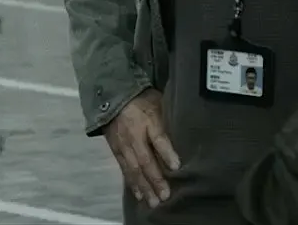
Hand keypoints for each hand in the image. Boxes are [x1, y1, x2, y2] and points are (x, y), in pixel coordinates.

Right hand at [101, 89, 179, 206]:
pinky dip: (132, 183)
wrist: (113, 96)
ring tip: (153, 201)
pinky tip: (139, 195)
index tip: (176, 166)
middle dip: (155, 179)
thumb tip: (184, 137)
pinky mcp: (115, 150)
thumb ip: (168, 121)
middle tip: (166, 196)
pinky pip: (124, 169)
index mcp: (147, 119)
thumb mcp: (158, 103)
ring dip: (144, 186)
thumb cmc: (143, 100)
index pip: (157, 137)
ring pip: (133, 168)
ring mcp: (122, 144)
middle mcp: (133, 135)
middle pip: (145, 159)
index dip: (166, 152)